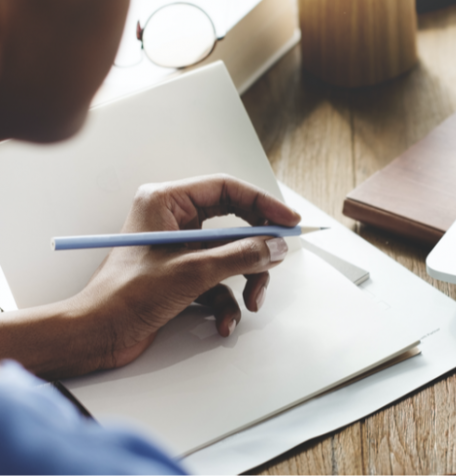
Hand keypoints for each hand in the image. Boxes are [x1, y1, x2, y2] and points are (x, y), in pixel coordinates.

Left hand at [69, 175, 300, 372]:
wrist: (95, 336)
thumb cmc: (124, 296)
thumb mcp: (193, 272)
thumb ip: (241, 255)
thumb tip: (275, 247)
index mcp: (166, 202)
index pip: (227, 189)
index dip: (263, 204)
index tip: (288, 221)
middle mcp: (173, 220)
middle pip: (234, 223)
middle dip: (256, 249)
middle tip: (277, 258)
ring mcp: (178, 248)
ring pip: (231, 254)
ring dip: (245, 280)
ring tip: (250, 301)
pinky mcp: (181, 274)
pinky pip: (219, 279)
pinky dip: (227, 302)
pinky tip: (224, 321)